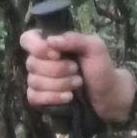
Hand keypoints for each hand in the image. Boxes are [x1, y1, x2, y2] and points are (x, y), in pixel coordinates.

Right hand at [19, 28, 133, 126]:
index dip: (37, 47)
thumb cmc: (102, 68)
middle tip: (77, 70)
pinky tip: (68, 97)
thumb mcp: (95, 47)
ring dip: (59, 84)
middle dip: (57, 69)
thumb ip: (75, 39)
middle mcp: (42, 61)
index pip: (27, 39)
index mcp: (52, 45)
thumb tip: (51, 40)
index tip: (56, 54)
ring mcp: (40, 80)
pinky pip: (33, 97)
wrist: (109, 96)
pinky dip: (51, 98)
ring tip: (78, 84)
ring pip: (34, 81)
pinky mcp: (41, 98)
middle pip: (31, 63)